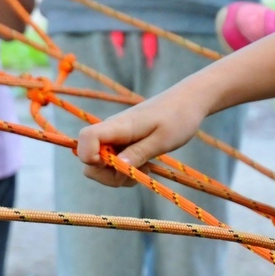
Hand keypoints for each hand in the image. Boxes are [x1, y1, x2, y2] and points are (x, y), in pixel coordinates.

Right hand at [76, 89, 207, 186]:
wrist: (188, 100)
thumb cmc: (179, 118)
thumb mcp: (162, 140)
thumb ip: (139, 152)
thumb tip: (117, 166)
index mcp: (119, 126)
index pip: (86, 138)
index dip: (90, 156)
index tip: (116, 166)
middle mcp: (112, 130)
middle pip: (88, 158)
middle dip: (106, 175)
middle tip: (135, 175)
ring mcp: (116, 136)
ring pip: (100, 163)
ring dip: (117, 175)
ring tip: (145, 170)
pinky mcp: (123, 141)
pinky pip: (113, 160)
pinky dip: (124, 169)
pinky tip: (144, 167)